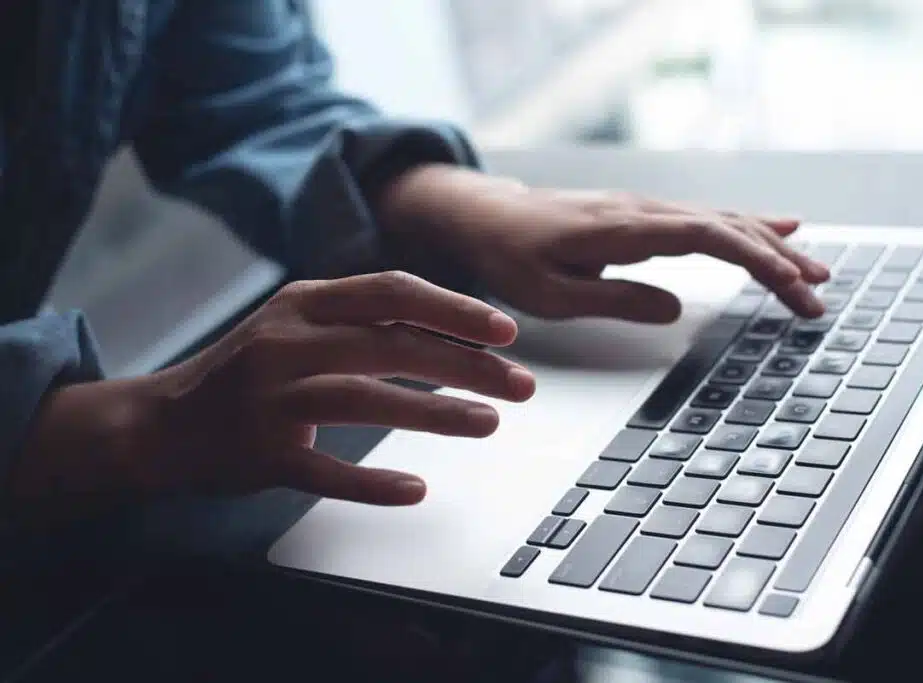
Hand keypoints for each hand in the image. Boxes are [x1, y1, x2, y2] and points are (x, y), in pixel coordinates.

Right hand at [12, 272, 535, 523]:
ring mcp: (270, 398)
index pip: (393, 292)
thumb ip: (360, 316)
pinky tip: (416, 487)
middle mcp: (286, 342)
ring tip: (488, 424)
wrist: (161, 422)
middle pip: (393, 346)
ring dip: (437, 414)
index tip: (505, 331)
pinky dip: (373, 482)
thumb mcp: (295, 321)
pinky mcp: (260, 454)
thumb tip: (449, 321)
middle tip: (520, 385)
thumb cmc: (246, 370)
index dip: (454, 310)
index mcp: (303, 303)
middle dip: (467, 365)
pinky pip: (325, 470)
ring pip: (368, 401)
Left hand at [379, 166, 830, 323]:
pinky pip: (705, 219)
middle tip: (819, 295)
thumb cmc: (510, 258)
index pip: (708, 237)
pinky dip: (746, 227)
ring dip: (771, 245)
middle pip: (727, 227)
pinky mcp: (642, 216)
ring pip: (722, 220)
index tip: (792, 287)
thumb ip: (614, 300)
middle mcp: (642, 210)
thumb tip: (676, 309)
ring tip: (815, 271)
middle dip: (779, 260)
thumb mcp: (551, 293)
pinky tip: (777, 229)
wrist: (484, 219)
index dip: (756, 260)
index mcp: (624, 229)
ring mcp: (645, 209)